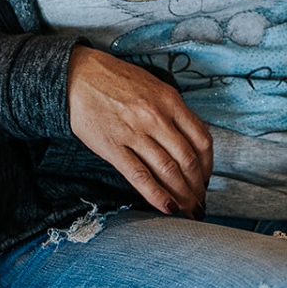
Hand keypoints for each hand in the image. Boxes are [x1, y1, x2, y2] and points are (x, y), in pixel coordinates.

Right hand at [67, 46, 212, 217]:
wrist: (78, 76)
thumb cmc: (117, 80)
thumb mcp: (154, 87)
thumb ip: (173, 111)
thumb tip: (190, 139)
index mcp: (171, 101)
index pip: (202, 139)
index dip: (208, 164)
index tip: (207, 178)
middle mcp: (157, 117)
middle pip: (188, 159)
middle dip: (197, 186)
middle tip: (199, 203)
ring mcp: (135, 133)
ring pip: (168, 170)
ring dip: (183, 195)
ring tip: (189, 211)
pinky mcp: (113, 147)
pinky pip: (140, 176)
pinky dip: (157, 195)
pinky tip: (167, 208)